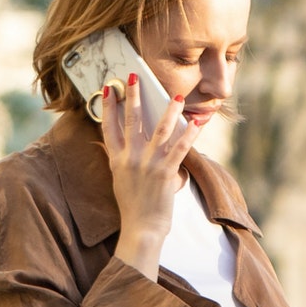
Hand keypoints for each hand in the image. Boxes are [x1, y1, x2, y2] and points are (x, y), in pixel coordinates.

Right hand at [104, 74, 199, 281]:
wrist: (141, 228)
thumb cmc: (134, 207)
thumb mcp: (121, 180)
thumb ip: (123, 161)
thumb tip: (124, 147)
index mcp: (116, 159)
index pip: (109, 127)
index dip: (108, 106)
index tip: (108, 88)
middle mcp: (130, 158)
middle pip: (131, 121)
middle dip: (133, 97)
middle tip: (134, 77)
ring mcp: (148, 164)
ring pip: (159, 130)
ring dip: (169, 110)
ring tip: (176, 96)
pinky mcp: (165, 173)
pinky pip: (180, 148)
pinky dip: (190, 134)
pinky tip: (197, 122)